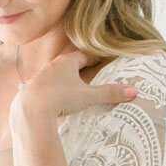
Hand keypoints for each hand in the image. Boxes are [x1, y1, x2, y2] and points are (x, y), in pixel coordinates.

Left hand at [12, 47, 138, 126]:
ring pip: (59, 74)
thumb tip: (134, 91)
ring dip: (68, 79)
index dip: (96, 58)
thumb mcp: (88, 96)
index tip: (105, 61)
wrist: (31, 109)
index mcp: (67, 61)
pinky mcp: (34, 89)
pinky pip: (49, 85)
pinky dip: (57, 89)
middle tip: (93, 73)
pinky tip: (59, 97)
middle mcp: (53, 65)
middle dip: (82, 68)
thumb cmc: (60, 98)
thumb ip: (110, 93)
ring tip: (76, 86)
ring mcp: (42, 76)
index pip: (85, 55)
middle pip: (71, 63)